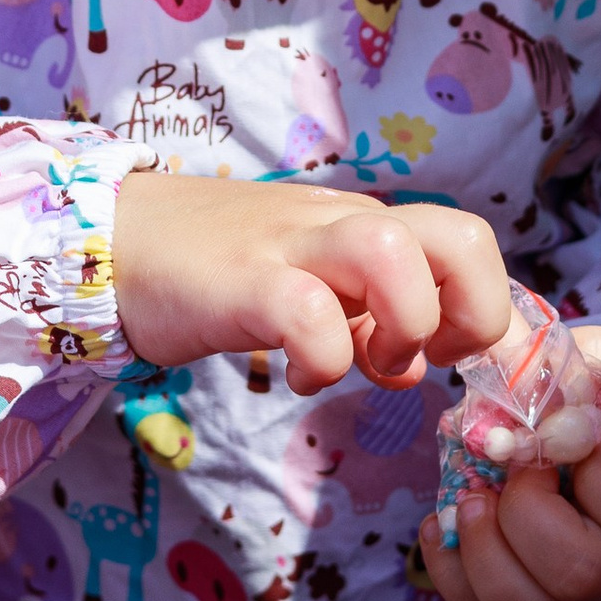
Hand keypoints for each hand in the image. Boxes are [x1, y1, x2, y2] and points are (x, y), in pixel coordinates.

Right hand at [112, 172, 509, 397]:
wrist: (115, 238)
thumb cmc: (215, 269)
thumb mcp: (307, 288)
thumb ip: (365, 319)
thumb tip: (417, 366)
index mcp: (365, 227)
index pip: (468, 243)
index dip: (485, 310)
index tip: (450, 359)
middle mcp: (342, 225)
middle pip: (461, 236)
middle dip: (471, 314)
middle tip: (427, 357)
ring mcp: (293, 245)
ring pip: (392, 252)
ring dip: (401, 326)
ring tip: (365, 361)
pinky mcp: (243, 279)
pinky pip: (308, 313)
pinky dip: (320, 359)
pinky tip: (295, 375)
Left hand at [417, 329, 600, 600]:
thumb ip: (595, 358)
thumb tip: (523, 370)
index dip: (600, 473)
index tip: (580, 433)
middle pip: (579, 576)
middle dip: (525, 513)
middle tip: (508, 466)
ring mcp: (583, 596)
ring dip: (483, 556)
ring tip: (467, 501)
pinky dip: (451, 576)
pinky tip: (439, 524)